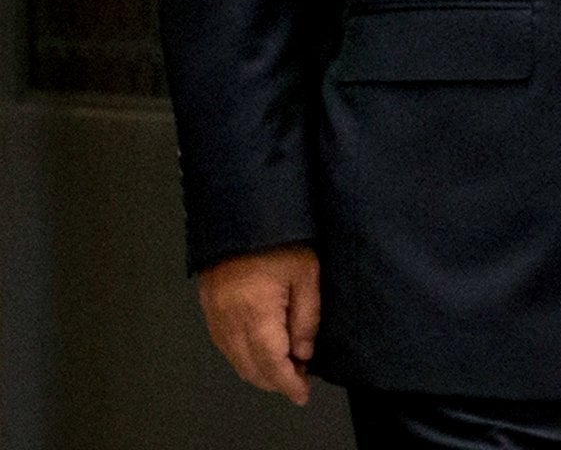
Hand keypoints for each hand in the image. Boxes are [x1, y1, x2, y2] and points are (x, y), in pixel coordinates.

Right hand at [196, 245, 320, 405]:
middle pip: (250, 367)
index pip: (272, 364)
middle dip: (275, 380)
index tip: (303, 394)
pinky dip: (242, 356)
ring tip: (285, 366)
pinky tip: (260, 351)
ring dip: (258, 370)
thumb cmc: (281, 239)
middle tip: (299, 379)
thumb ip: (306, 317)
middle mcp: (229, 322)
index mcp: (256, 315)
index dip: (288, 384)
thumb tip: (303, 353)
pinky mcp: (208, 307)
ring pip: (235, 359)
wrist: (241, 212)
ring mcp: (214, 316)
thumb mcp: (307, 274)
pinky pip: (224, 345)